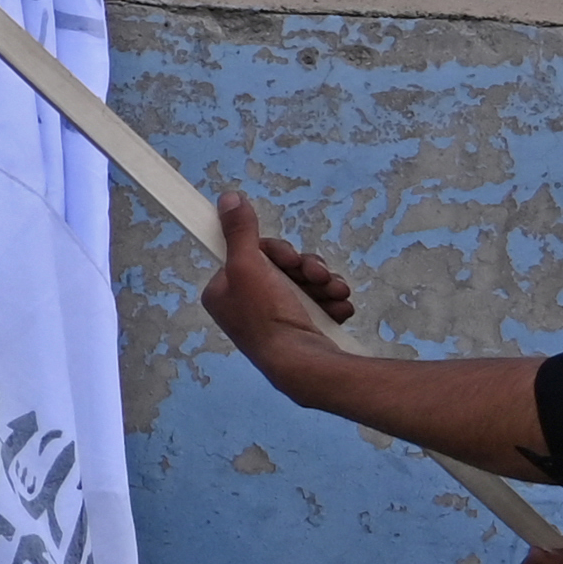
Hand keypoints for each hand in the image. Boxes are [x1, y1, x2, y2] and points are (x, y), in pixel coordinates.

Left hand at [198, 191, 354, 372]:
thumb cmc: (267, 318)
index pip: (251, 253)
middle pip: (282, 266)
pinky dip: (331, 300)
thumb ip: (239, 231)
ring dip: (325, 282)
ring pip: (304, 281)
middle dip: (307, 267)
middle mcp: (245, 305)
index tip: (288, 257)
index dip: (277, 252)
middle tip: (318, 275)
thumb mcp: (246, 265)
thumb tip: (228, 199)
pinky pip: (319, 301)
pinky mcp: (299, 328)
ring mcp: (274, 318)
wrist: (302, 364)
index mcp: (223, 291)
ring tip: (335, 292)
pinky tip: (339, 307)